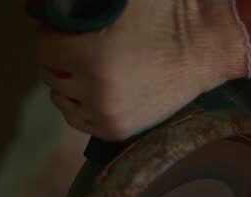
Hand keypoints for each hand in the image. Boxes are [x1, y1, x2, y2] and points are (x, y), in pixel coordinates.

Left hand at [36, 0, 248, 140]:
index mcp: (91, 57)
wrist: (206, 47)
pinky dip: (83, 106)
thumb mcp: (118, 1)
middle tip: (80, 49)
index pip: (44, 48)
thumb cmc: (165, 16)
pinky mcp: (118, 130)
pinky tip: (96, 90)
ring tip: (90, 71)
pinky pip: (81, 121)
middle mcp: (96, 91)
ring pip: (63, 101)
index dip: (52, 34)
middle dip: (61, 60)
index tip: (64, 30)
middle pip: (51, 75)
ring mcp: (107, 115)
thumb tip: (52, 7)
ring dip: (69, 85)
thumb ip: (82, 7)